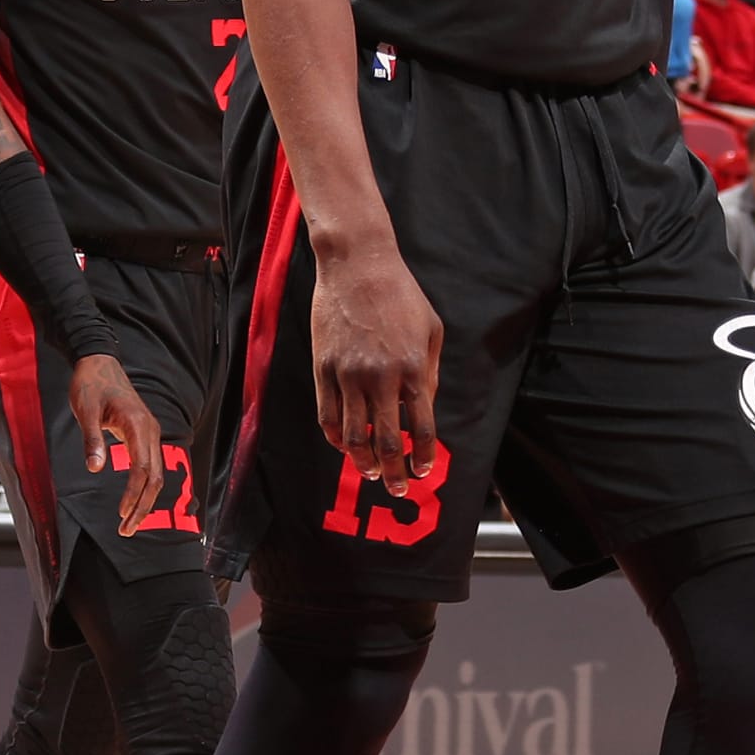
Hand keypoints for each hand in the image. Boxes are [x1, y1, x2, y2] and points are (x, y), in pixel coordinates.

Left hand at [67, 353, 162, 531]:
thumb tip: (96, 469)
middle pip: (155, 477)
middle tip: (126, 530)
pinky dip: (145, 486)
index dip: (134, 495)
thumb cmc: (90, 384)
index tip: (122, 514)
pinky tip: (134, 500)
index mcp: (137, 424)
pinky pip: (151, 464)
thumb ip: (92, 440)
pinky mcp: (144, 432)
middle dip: (143, 507)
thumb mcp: (85, 411)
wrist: (99, 360)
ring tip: (129, 522)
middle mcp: (150, 429)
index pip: (142, 469)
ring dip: (145, 500)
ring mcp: (150, 431)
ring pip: (156, 473)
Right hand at [311, 243, 442, 494]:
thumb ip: (429, 373)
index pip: (422, 428)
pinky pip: (327, 416)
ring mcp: (347, 375)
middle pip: (387, 442)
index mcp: (413, 369)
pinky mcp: (323, 369)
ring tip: (370, 472)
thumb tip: (423, 408)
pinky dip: (336, 438)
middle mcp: (380, 377)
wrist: (357, 265)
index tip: (424, 470)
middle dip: (394, 473)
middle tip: (398, 489)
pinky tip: (345, 445)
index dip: (424, 456)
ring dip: (362, 462)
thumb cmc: (401, 294)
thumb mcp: (431, 330)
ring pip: (352, 436)